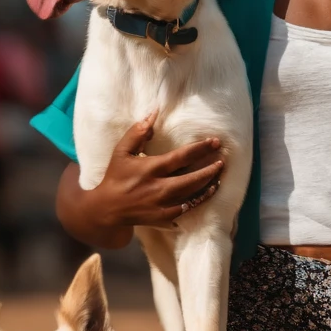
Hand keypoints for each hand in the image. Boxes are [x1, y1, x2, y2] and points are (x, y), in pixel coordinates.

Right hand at [82, 114, 224, 230]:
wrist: (107, 209)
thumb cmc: (116, 176)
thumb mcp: (122, 151)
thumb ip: (138, 132)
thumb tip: (153, 112)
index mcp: (149, 169)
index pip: (181, 157)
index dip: (200, 149)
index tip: (214, 142)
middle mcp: (158, 189)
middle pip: (191, 179)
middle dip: (210, 169)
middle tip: (222, 160)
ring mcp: (162, 206)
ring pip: (192, 195)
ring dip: (208, 184)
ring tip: (219, 174)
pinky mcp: (164, 218)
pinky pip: (188, 209)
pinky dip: (200, 200)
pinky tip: (209, 191)